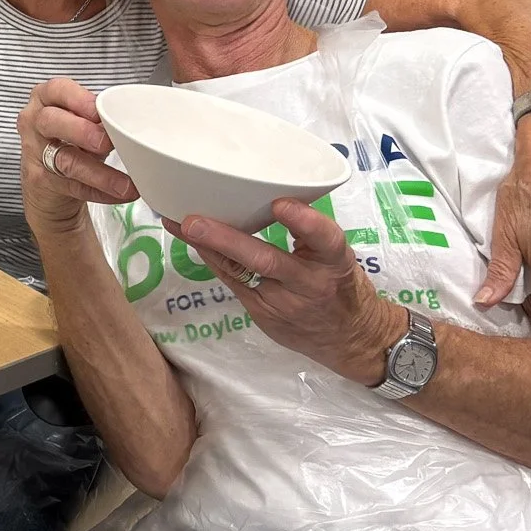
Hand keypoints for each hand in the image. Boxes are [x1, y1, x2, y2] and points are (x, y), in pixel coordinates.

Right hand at [18, 78, 138, 233]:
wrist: (47, 182)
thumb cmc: (69, 141)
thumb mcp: (80, 121)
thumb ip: (98, 118)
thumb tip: (131, 123)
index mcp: (45, 98)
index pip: (57, 90)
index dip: (79, 100)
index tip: (100, 112)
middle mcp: (34, 121)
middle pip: (51, 121)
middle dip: (82, 131)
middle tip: (107, 143)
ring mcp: (34, 152)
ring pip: (65, 160)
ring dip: (99, 173)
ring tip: (126, 184)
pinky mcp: (41, 180)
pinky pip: (72, 186)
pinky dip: (99, 191)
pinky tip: (119, 193)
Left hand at [170, 200, 406, 386]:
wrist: (351, 338)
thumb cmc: (339, 283)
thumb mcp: (335, 256)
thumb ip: (308, 232)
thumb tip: (266, 192)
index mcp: (334, 261)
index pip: (325, 239)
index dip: (304, 222)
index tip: (281, 203)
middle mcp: (309, 282)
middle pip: (267, 260)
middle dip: (227, 239)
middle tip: (193, 220)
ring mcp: (283, 302)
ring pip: (241, 272)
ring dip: (207, 246)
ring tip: (179, 224)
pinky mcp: (263, 313)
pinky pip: (233, 281)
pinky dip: (211, 258)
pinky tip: (190, 239)